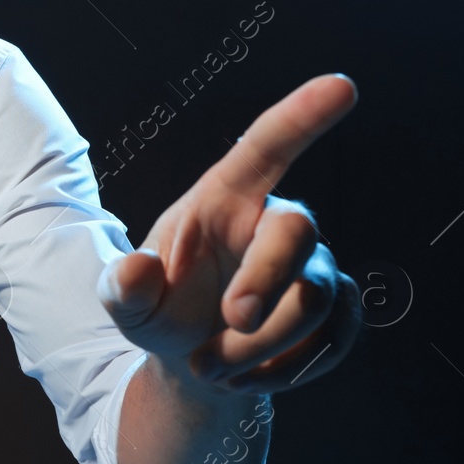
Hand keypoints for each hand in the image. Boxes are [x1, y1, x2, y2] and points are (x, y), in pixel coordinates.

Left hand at [96, 74, 361, 395]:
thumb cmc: (158, 306)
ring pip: (314, 301)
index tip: (342, 85)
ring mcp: (315, 268)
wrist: (190, 359)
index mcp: (227, 196)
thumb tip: (134, 271)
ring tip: (208, 365)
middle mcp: (278, 222)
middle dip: (266, 282)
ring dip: (260, 347)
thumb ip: (121, 288)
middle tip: (230, 320)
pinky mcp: (340, 315)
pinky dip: (283, 371)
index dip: (303, 116)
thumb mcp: (124, 302)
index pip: (268, 146)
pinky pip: (331, 343)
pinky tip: (242, 377)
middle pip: (299, 235)